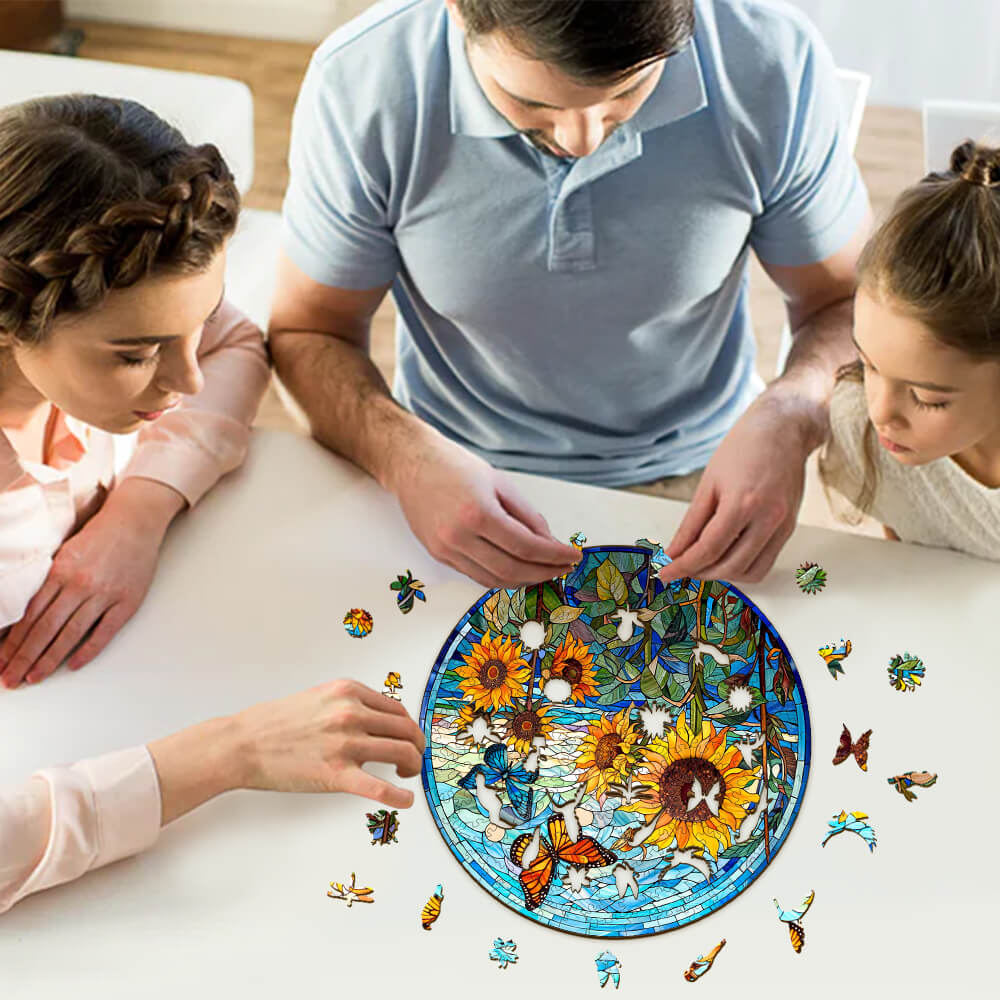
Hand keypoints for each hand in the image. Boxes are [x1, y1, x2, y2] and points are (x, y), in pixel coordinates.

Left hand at [0, 478, 183, 687]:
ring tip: (33, 678)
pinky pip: (104, 632)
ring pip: (70, 634)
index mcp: (60, 571)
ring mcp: (104, 594)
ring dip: (49, 660)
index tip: (1, 661)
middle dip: (24, 658)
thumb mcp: (65, 552)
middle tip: (10, 679)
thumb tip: (26, 613)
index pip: (29, 615)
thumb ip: (48, 580)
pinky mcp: (127, 602)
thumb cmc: (100, 535)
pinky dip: (88, 650)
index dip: (13, 642)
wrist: (135, 521)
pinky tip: (72, 664)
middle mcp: (79, 585)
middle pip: (45, 629)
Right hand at [148, 679, 426, 822]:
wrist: (243, 743)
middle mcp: (351, 713)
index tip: (410, 737)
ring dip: (413, 765)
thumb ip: (349, 704)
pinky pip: (379, 787)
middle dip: (417, 746)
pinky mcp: (336, 774)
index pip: (397, 709)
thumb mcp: (319, 698)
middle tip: (415, 758)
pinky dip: (399, 796)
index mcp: (348, 692)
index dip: (409, 726)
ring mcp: (345, 743)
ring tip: (408, 774)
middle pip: (405, 729)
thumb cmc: (276, 723)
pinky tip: (407, 800)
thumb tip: (377, 720)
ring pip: (401, 752)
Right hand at [385, 427, 578, 588]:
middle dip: (544, 573)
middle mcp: (458, 536)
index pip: (526, 547)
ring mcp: (445, 549)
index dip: (554, 556)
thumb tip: (550, 543)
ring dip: (524, 580)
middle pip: (512, 570)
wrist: (411, 464)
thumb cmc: (455, 466)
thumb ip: (528, 516)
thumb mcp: (500, 483)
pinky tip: (518, 569)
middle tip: (563, 568)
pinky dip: (501, 577)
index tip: (573, 556)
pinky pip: (476, 575)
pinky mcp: (438, 555)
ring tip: (544, 571)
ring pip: (494, 580)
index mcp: (478, 513)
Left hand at [658, 387, 824, 584]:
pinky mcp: (789, 528)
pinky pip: (766, 562)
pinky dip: (743, 567)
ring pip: (751, 572)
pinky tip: (726, 556)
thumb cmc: (744, 447)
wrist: (783, 429)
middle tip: (680, 568)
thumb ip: (691, 523)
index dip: (683, 566)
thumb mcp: (709, 483)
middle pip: (730, 566)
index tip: (666, 574)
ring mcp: (782, 525)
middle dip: (700, 573)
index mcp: (743, 503)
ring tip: (703, 563)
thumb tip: (676, 551)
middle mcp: (768, 518)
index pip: (708, 549)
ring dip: (723, 574)